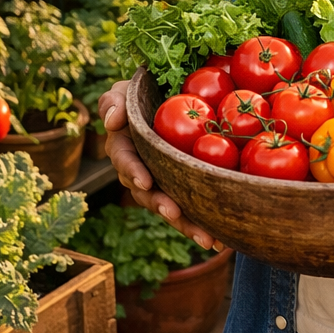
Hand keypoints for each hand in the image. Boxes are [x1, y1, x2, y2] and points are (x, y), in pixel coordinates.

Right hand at [98, 79, 221, 250]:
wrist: (171, 98)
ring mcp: (163, 182)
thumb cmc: (145, 92)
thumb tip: (112, 122)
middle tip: (175, 214)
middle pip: (148, 194)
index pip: (125, 161)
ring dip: (186, 225)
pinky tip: (221, 241)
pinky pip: (190, 210)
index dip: (132, 171)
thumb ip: (114, 102)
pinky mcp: (183, 189)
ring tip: (206, 238)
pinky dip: (203, 225)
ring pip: (171, 208)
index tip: (145, 181)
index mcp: (125, 148)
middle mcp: (141, 171)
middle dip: (162, 206)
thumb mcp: (126, 90)